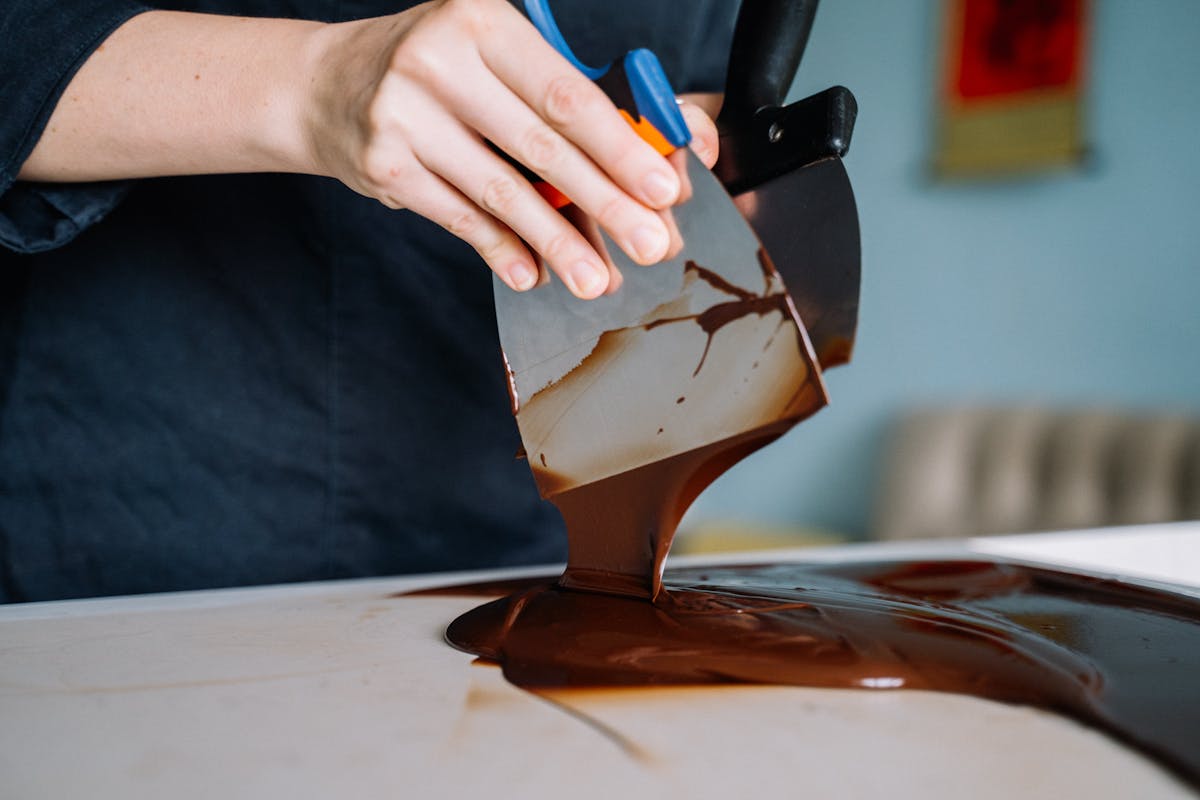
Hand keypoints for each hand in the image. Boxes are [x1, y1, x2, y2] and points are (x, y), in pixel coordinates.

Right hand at [305, 0, 718, 298]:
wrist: (326, 85)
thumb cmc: (434, 69)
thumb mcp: (490, 53)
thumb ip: (555, 95)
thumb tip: (637, 165)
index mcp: (482, 21)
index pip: (564, 94)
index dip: (619, 146)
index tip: (661, 188)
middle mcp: (439, 61)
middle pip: (541, 146)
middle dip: (605, 202)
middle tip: (650, 244)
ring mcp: (404, 115)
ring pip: (501, 192)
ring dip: (557, 243)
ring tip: (597, 281)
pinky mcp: (384, 164)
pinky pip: (459, 216)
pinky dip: (501, 250)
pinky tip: (534, 275)